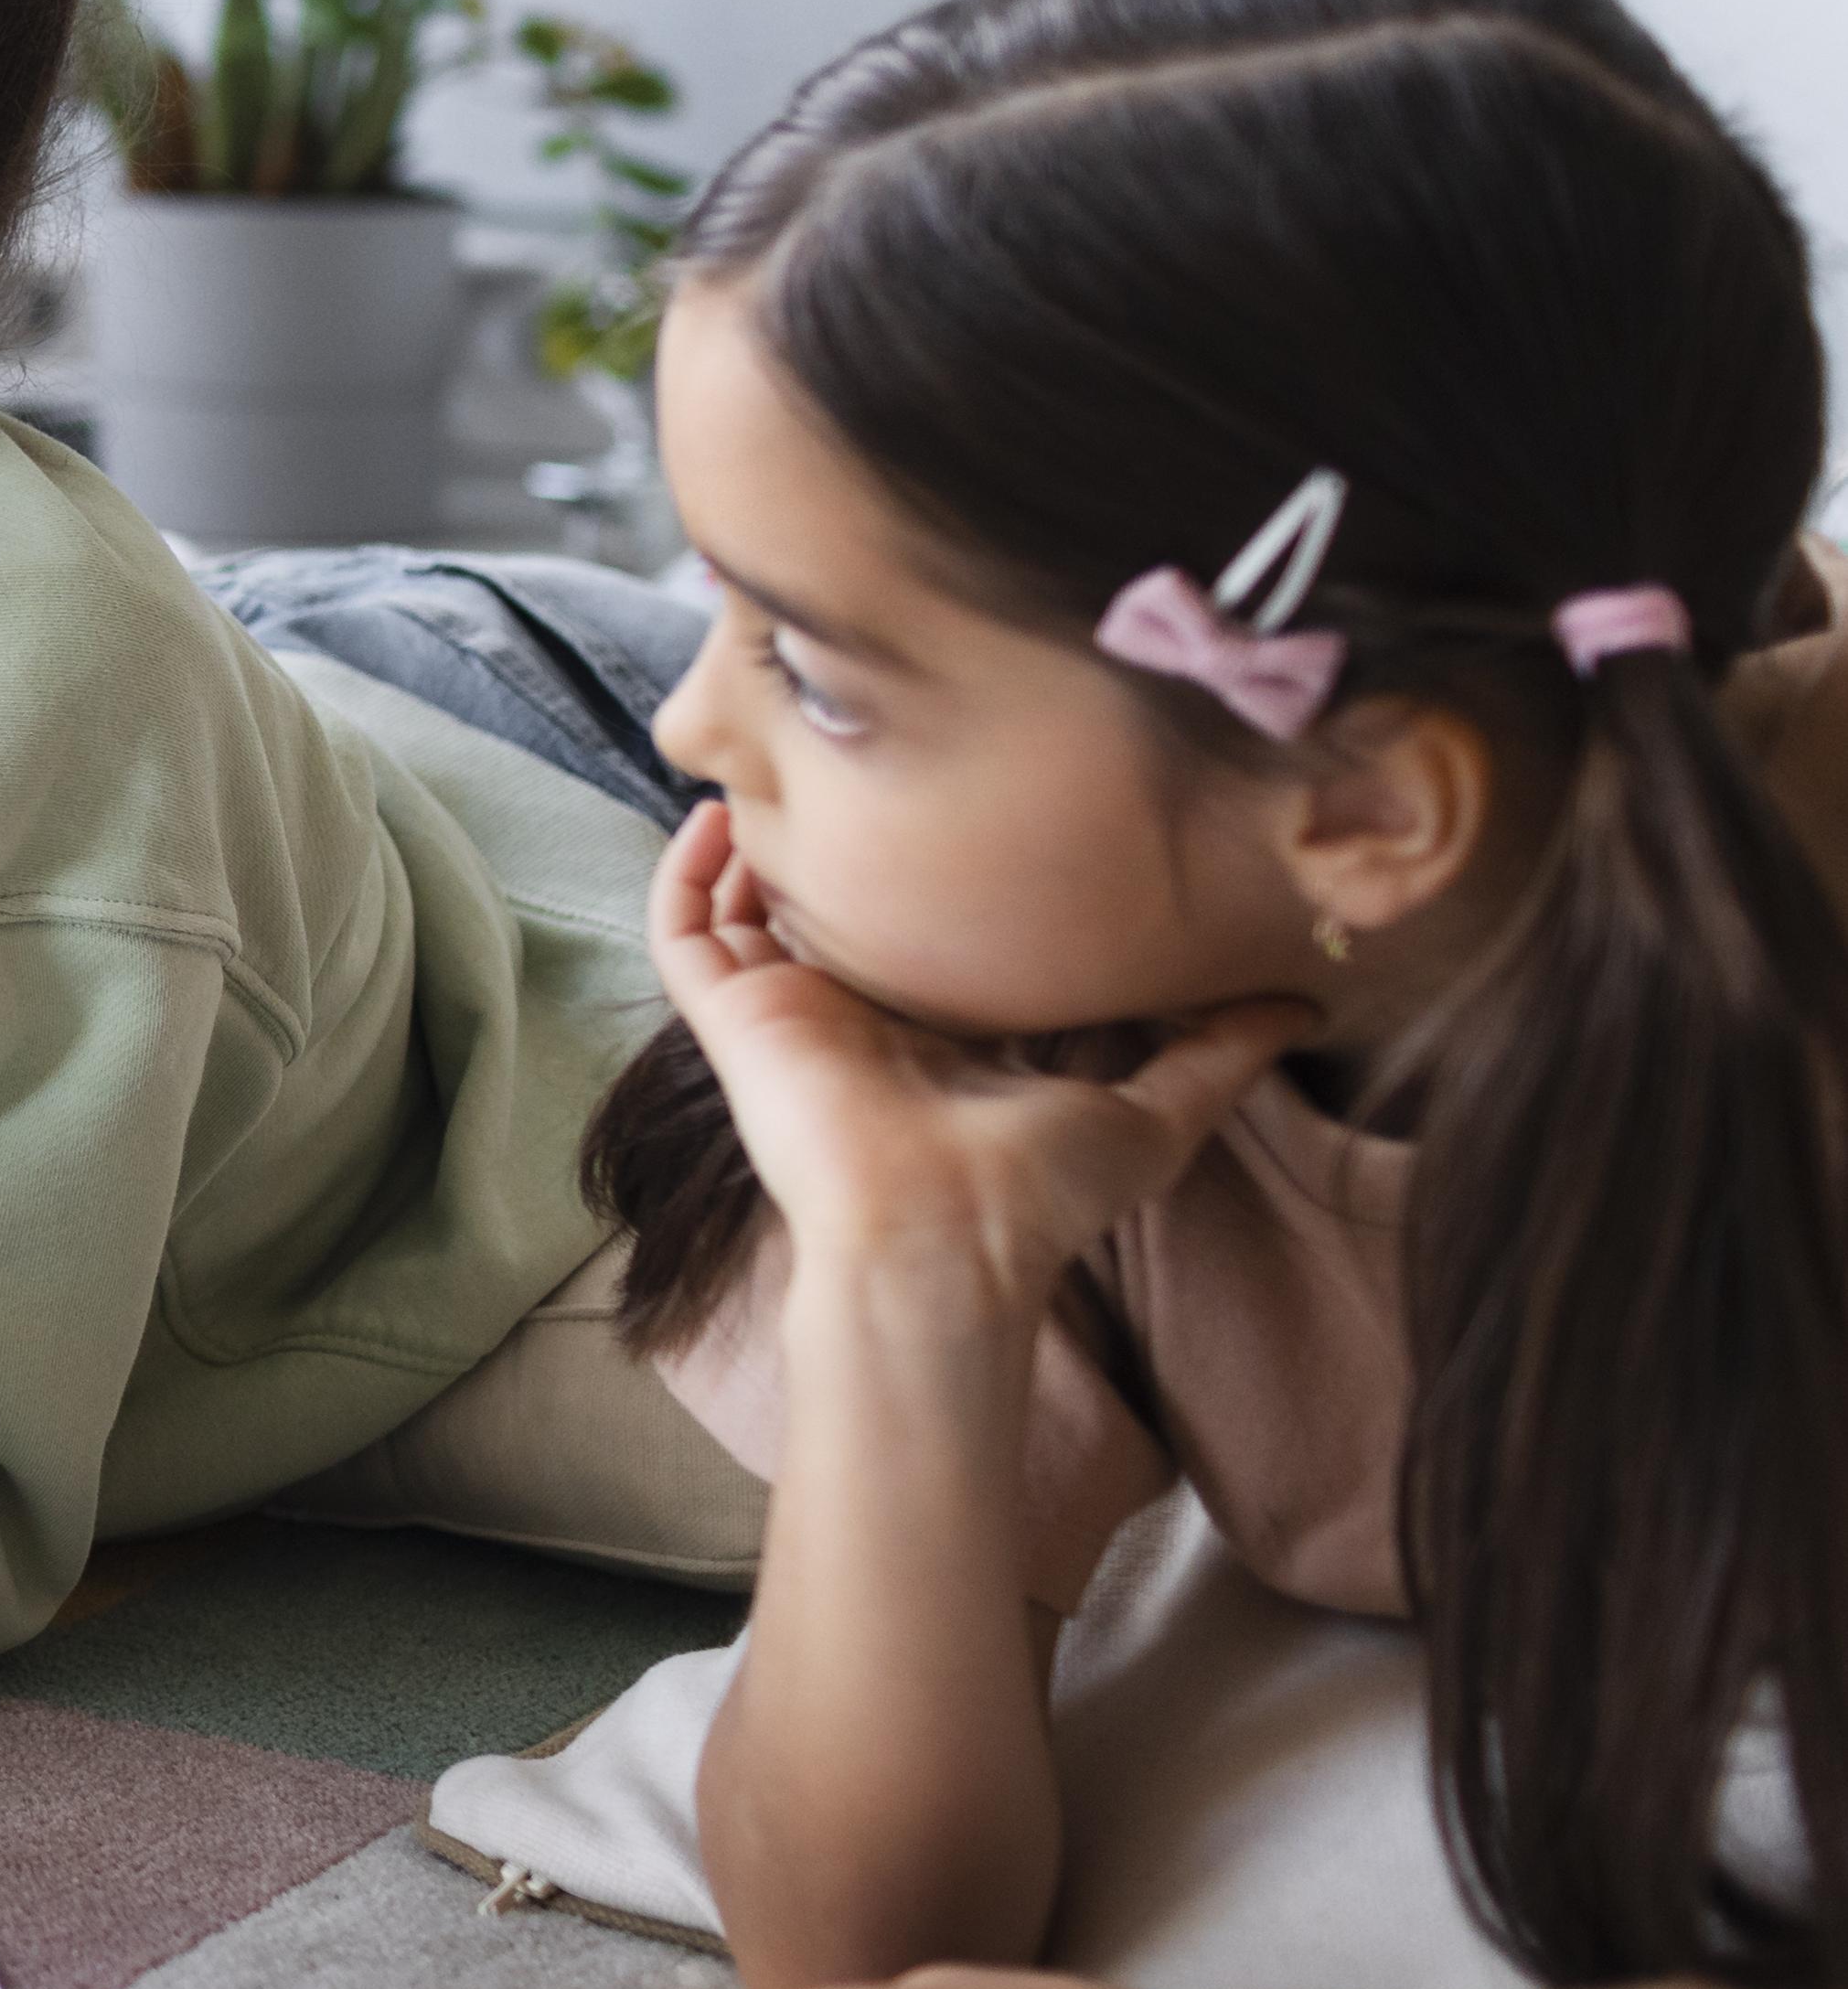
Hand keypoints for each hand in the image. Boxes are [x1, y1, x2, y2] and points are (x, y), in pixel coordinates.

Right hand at [647, 800, 1298, 1329]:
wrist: (945, 1235)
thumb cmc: (1039, 1189)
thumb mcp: (1154, 1111)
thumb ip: (1218, 1052)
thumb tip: (1304, 1000)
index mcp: (931, 1029)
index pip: (905, 932)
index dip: (910, 868)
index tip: (943, 795)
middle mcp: (850, 1013)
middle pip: (814, 905)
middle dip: (821, 834)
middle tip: (845, 753)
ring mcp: (784, 1012)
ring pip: (738, 907)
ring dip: (747, 837)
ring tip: (773, 763)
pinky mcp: (734, 1018)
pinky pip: (684, 933)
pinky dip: (687, 871)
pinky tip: (718, 812)